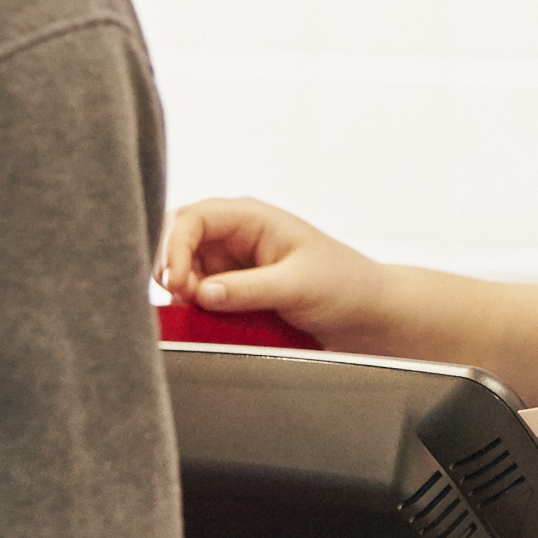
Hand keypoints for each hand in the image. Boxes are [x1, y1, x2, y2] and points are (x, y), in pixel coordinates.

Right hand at [161, 197, 394, 341]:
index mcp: (251, 217)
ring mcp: (232, 263)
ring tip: (197, 312)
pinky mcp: (234, 290)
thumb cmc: (345, 286)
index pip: (192, 218)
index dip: (174, 247)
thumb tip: (203, 293)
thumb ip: (248, 290)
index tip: (177, 283)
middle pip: (178, 239)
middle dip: (170, 266)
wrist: (368, 314)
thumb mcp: (296, 286)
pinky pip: (199, 294)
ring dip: (182, 291)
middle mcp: (236, 235)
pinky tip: (204, 319)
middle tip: (178, 298)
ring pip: (184, 270)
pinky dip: (194, 307)